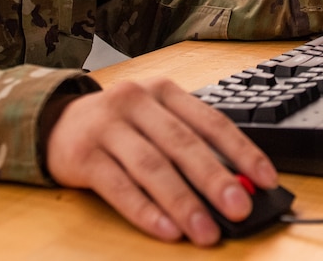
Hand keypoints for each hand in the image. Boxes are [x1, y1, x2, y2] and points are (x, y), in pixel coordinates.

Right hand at [46, 77, 276, 245]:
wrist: (55, 122)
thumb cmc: (119, 125)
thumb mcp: (154, 121)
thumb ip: (190, 145)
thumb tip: (235, 187)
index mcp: (163, 91)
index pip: (211, 121)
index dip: (242, 152)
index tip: (267, 180)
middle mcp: (136, 102)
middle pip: (183, 144)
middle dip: (215, 179)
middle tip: (240, 208)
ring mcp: (107, 127)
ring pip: (152, 167)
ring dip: (183, 202)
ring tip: (206, 231)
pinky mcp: (82, 155)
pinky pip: (117, 187)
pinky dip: (144, 211)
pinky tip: (165, 230)